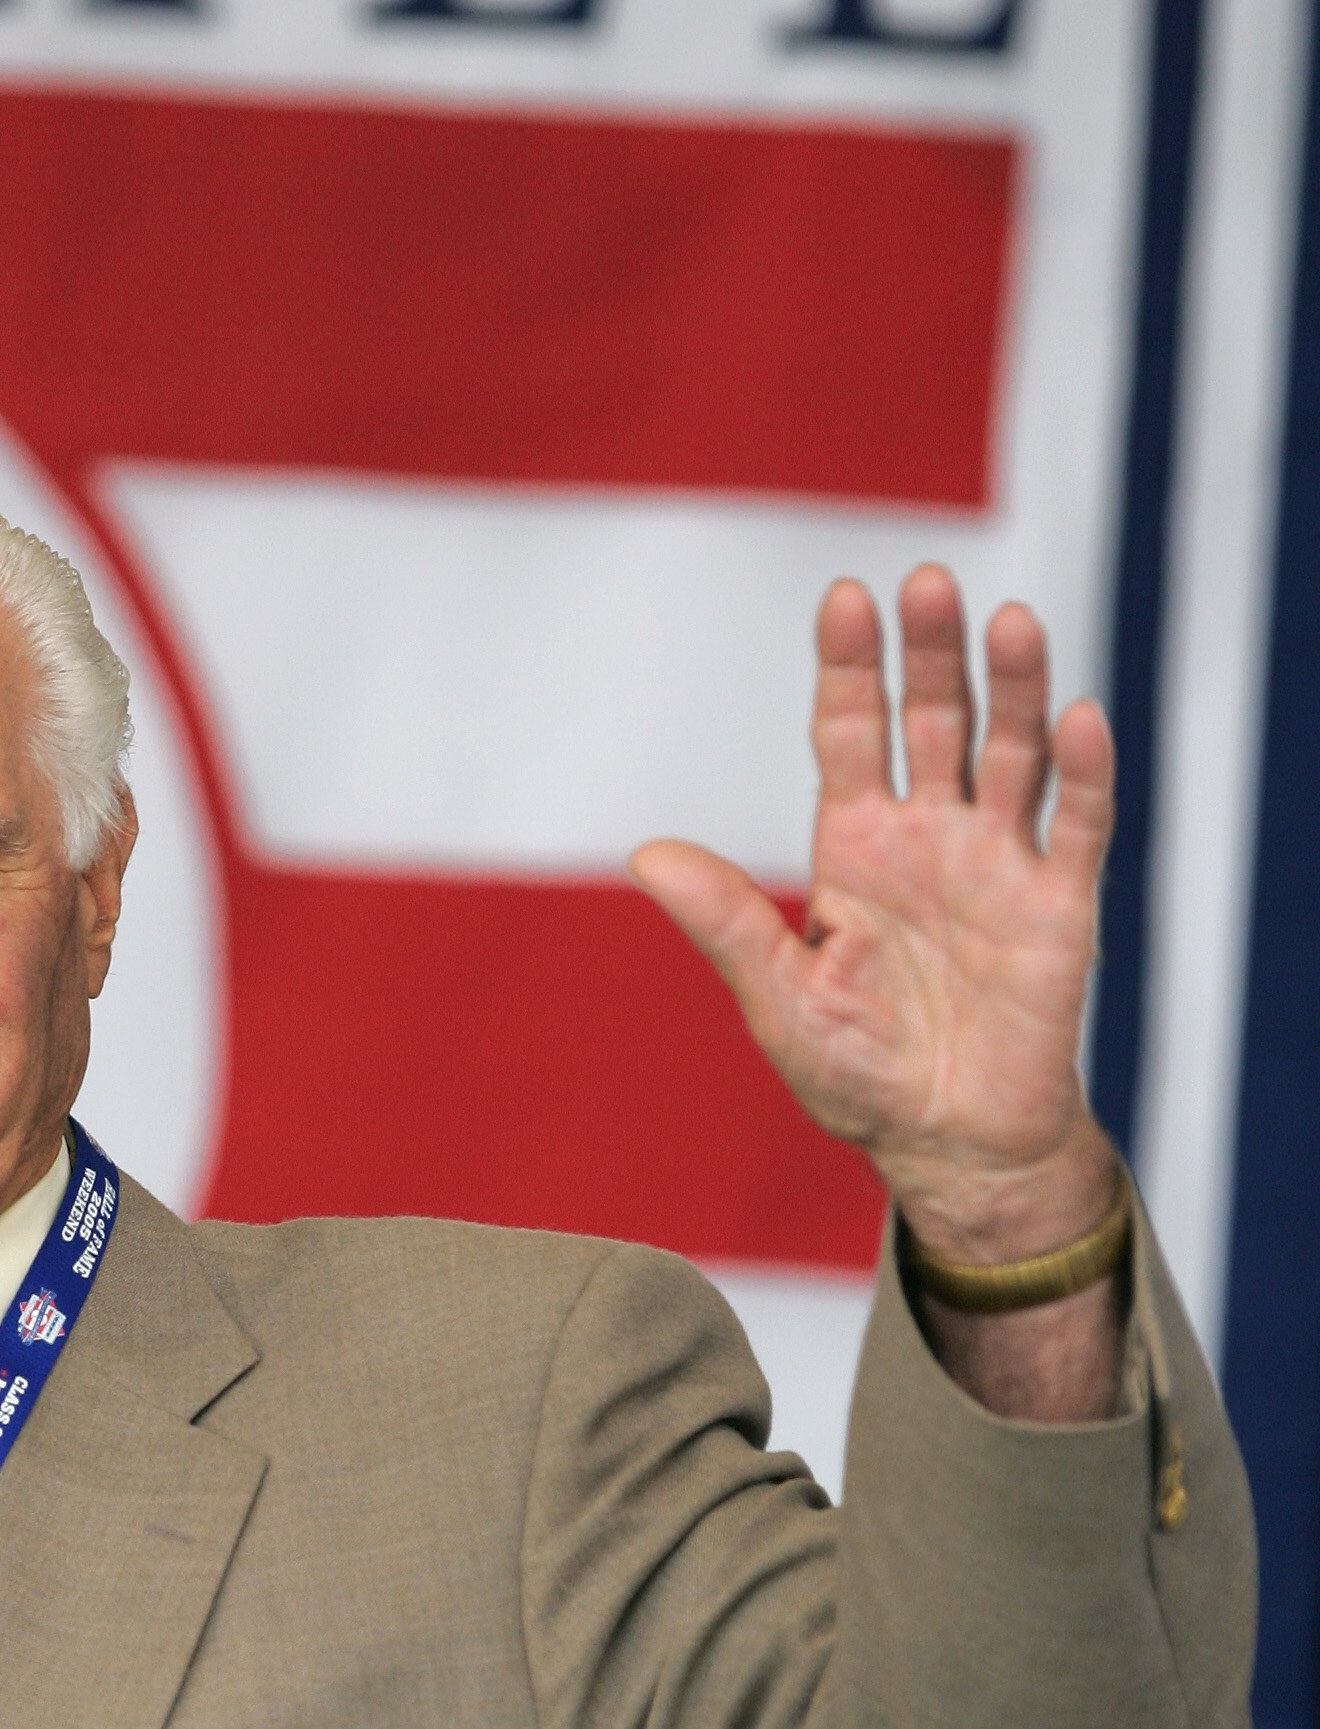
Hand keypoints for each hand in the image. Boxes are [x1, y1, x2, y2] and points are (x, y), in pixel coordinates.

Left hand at [629, 565, 1116, 1265]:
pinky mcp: (1060, 906)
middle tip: (928, 583)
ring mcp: (999, 864)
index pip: (851, 735)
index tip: (847, 598)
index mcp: (856, 848)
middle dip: (931, 654)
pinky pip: (1076, 827)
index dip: (850, 669)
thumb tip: (647, 854)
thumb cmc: (858, 1074)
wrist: (947, 1146)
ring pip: (1011, 753)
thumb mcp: (780, 999)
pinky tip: (1077, 719)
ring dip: (1016, 689)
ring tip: (1010, 623)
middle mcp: (930, 837)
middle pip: (935, 721)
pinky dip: (1082, 775)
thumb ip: (728, 924)